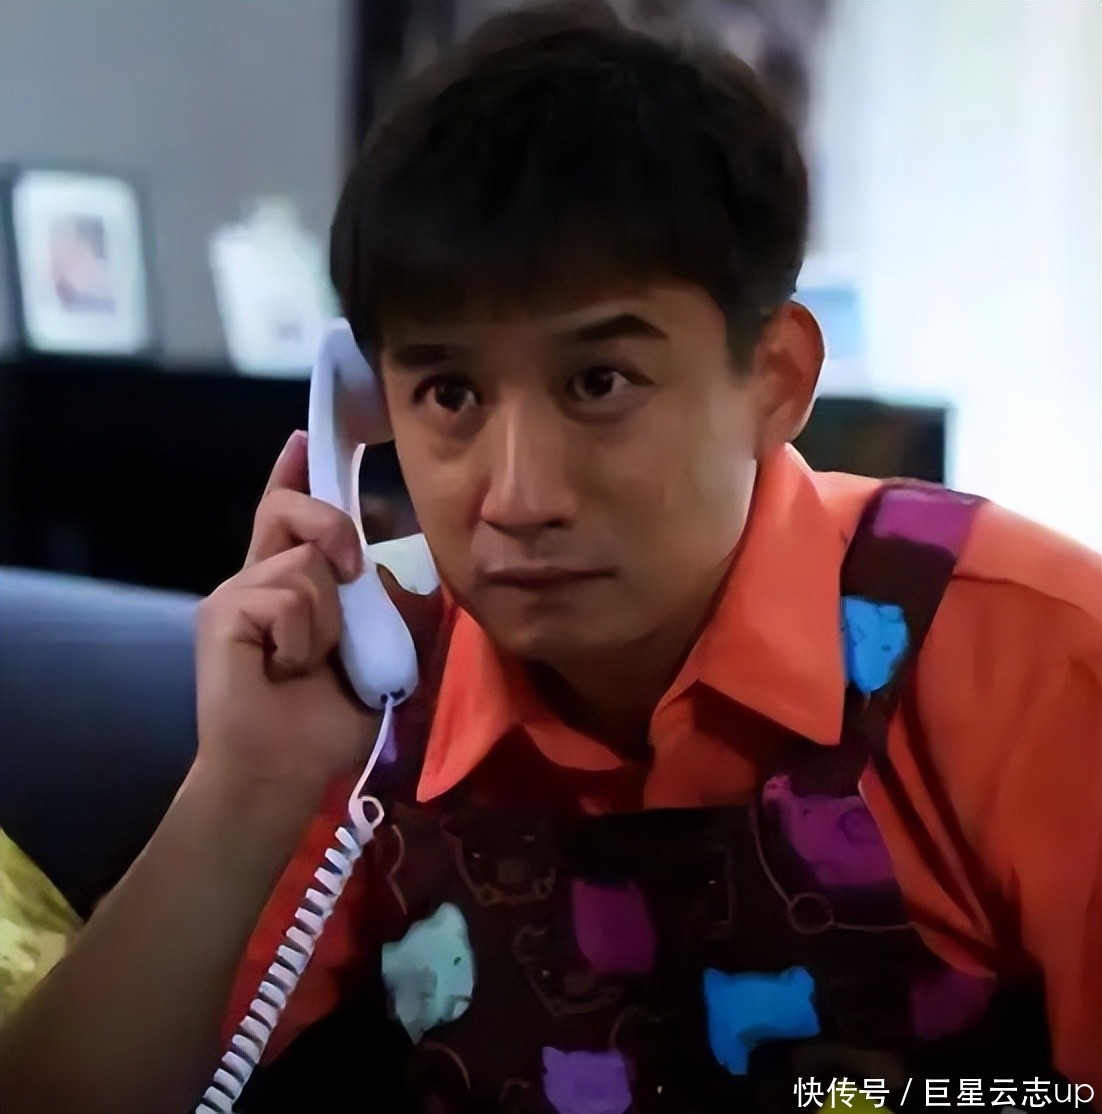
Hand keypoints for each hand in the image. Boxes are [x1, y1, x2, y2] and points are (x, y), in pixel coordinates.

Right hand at [194, 430, 380, 806]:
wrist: (286, 770)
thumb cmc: (330, 720)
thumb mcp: (384, 656)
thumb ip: (391, 608)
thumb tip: (396, 568)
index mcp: (292, 586)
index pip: (290, 516)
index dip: (296, 474)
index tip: (306, 436)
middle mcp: (260, 579)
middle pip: (287, 508)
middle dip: (330, 522)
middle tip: (352, 567)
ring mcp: (238, 593)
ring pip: (304, 561)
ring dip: (328, 618)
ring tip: (310, 663)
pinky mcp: (223, 612)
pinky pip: (288, 597)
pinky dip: (305, 637)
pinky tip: (287, 669)